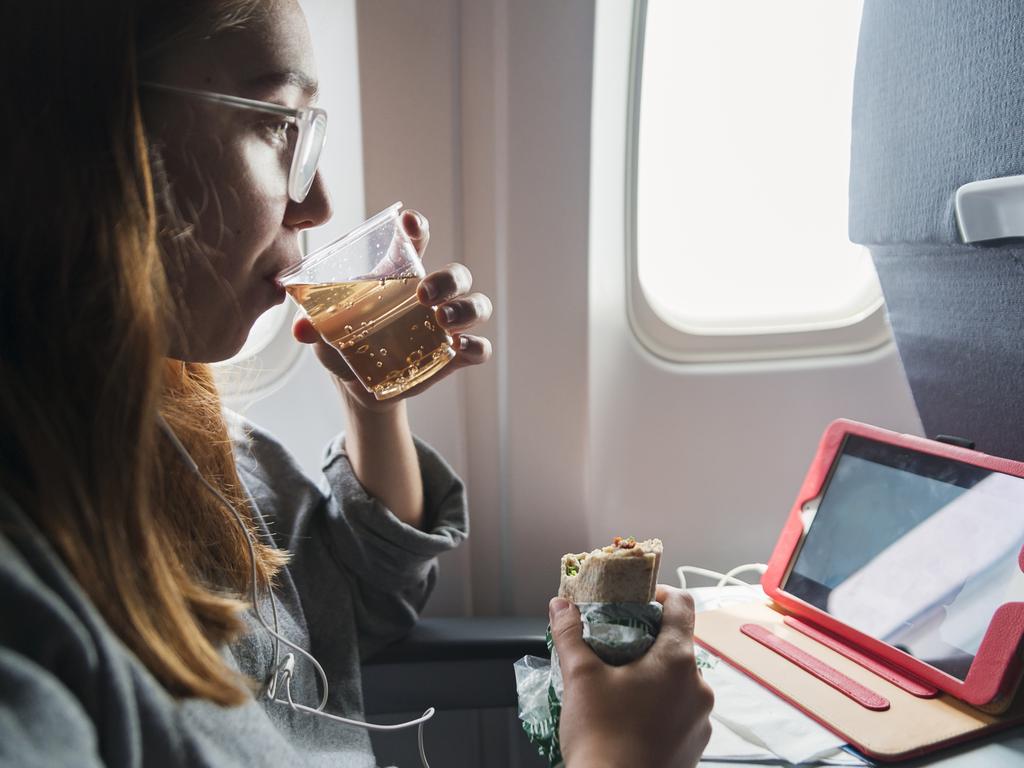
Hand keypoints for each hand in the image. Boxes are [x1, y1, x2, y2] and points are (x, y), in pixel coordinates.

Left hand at [292, 209, 492, 413]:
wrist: (359, 388)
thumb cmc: (344, 346)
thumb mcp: (326, 334)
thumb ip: (314, 326)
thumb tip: (300, 329)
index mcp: (400, 276)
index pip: (416, 241)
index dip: (417, 228)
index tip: (409, 223)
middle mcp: (432, 295)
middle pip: (456, 274)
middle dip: (447, 279)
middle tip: (423, 293)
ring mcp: (448, 325)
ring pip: (477, 304)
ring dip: (465, 309)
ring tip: (442, 321)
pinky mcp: (456, 355)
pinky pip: (480, 346)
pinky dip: (476, 346)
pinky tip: (461, 349)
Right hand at [551, 585, 713, 767]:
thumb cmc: (601, 737)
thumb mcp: (579, 677)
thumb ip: (570, 634)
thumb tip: (560, 606)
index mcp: (677, 661)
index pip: (682, 605)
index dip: (660, 593)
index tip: (637, 599)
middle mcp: (698, 688)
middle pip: (679, 645)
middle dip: (648, 640)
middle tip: (615, 645)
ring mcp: (700, 720)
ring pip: (680, 681)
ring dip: (654, 676)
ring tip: (620, 685)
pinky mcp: (695, 746)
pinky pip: (680, 712)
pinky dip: (660, 706)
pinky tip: (631, 717)